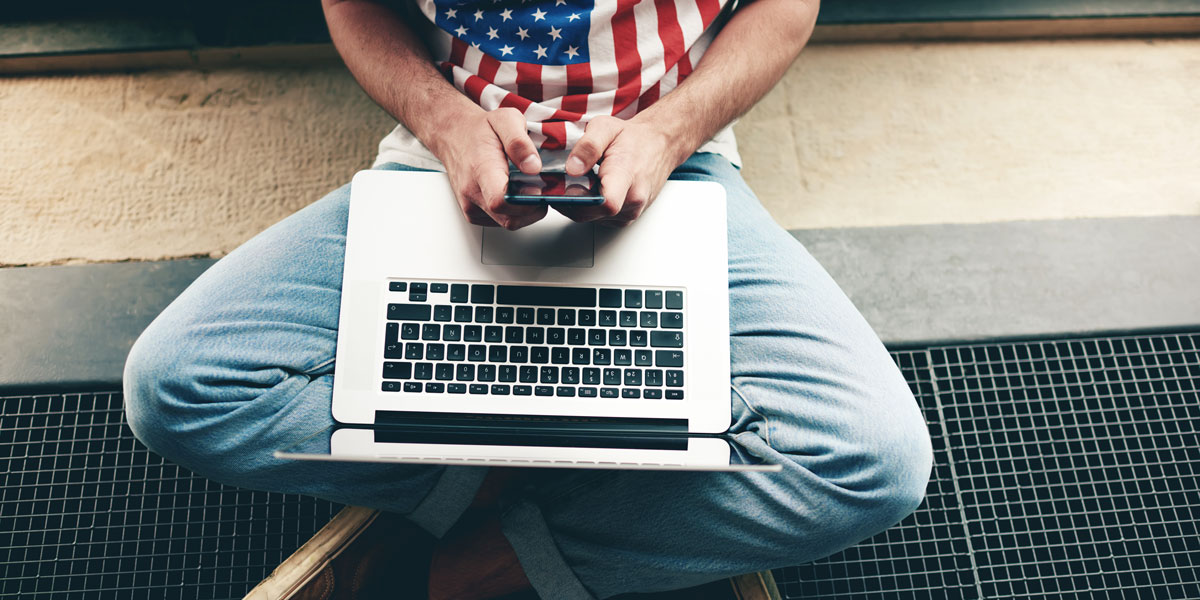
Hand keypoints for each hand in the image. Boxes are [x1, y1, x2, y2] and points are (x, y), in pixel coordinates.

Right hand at [435, 107, 545, 229]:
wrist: (454, 136)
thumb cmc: (479, 130)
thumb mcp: (505, 120)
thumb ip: (520, 143)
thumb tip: (533, 167)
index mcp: (481, 169)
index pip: (499, 201)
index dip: (524, 203)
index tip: (537, 191)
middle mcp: (472, 192)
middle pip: (509, 218)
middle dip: (531, 208)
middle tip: (539, 188)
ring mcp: (471, 205)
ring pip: (507, 223)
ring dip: (524, 212)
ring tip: (527, 189)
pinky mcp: (473, 213)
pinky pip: (500, 222)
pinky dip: (513, 212)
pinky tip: (513, 194)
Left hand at [558, 115, 683, 226]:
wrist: (659, 145)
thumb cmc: (634, 138)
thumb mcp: (606, 128)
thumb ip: (587, 147)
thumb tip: (572, 169)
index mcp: (627, 176)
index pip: (607, 203)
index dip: (581, 201)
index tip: (567, 188)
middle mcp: (633, 199)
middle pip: (594, 213)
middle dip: (574, 201)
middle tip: (565, 182)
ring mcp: (631, 211)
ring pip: (594, 219)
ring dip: (582, 205)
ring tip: (584, 183)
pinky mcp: (627, 217)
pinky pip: (601, 219)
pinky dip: (592, 208)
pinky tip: (593, 191)